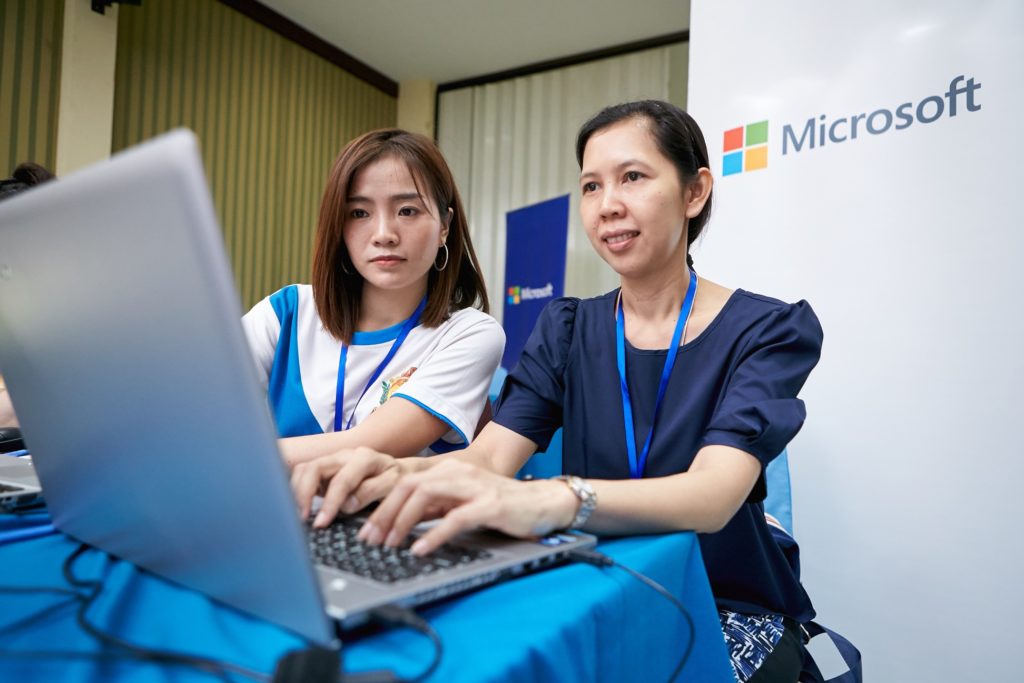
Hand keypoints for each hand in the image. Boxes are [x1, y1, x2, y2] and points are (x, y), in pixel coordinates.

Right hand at [290, 446, 406, 526]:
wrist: (398, 470)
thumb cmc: (396, 480)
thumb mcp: (393, 486)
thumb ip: (371, 492)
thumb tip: (346, 505)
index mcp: (365, 458)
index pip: (341, 480)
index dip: (330, 503)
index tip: (321, 523)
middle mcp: (344, 455)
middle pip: (314, 469)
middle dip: (304, 494)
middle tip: (301, 519)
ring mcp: (332, 461)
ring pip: (304, 469)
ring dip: (296, 492)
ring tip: (297, 515)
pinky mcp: (324, 470)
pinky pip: (303, 474)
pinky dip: (296, 490)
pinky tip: (297, 507)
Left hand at [358, 460, 579, 555]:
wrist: (544, 503)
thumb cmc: (501, 506)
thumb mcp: (461, 502)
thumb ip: (434, 506)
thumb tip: (399, 521)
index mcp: (448, 471)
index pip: (404, 482)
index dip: (380, 505)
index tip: (365, 529)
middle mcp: (457, 473)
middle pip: (408, 486)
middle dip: (384, 513)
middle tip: (370, 540)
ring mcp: (474, 486)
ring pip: (426, 496)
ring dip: (403, 521)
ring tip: (390, 545)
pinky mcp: (490, 504)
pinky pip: (456, 518)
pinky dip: (435, 534)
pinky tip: (421, 549)